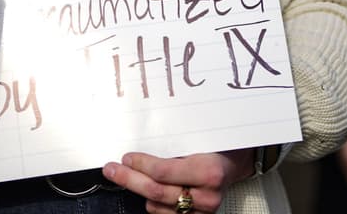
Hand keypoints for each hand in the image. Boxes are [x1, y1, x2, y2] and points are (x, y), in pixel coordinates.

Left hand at [102, 149, 251, 212]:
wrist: (235, 164)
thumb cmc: (216, 147)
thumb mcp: (199, 140)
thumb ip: (174, 146)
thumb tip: (139, 145)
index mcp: (209, 172)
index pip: (163, 172)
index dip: (140, 165)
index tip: (126, 157)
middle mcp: (207, 196)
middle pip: (156, 191)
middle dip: (129, 179)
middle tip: (111, 169)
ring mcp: (202, 212)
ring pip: (157, 206)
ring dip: (138, 191)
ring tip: (126, 177)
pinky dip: (152, 203)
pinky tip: (147, 191)